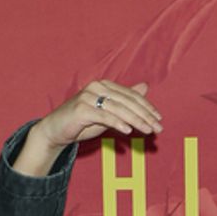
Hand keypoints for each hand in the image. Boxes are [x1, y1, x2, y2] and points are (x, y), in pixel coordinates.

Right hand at [14, 79, 162, 177]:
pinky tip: (128, 131)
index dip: (147, 107)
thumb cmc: (83, 121)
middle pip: (127, 102)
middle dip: (145, 116)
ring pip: (118, 109)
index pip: (131, 95)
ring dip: (136, 121)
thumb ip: (126, 101)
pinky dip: (117, 123)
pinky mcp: (81, 109)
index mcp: (104, 85)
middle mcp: (96, 87)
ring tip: (148, 131)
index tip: (159, 119)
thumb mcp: (108, 112)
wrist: (57, 130)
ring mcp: (88, 97)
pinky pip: (104, 116)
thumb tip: (146, 86)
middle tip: (158, 128)